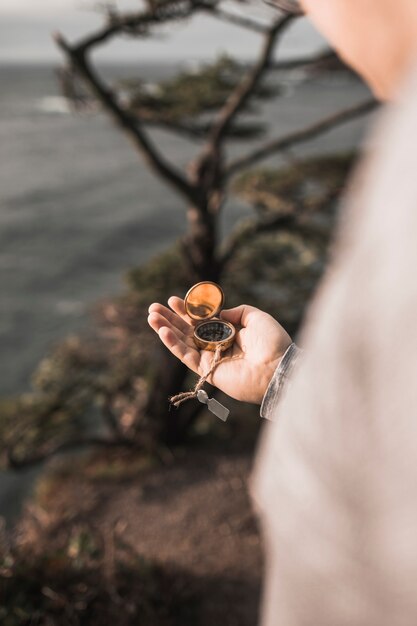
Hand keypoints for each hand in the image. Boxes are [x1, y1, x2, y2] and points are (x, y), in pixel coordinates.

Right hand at [148, 297, 291, 403]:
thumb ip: (238, 312)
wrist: (277, 368)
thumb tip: (220, 313)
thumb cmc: (273, 343)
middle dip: (170, 319)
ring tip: (151, 317)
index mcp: (229, 333)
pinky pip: (186, 357)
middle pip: (187, 331)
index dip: (187, 311)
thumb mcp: (257, 317)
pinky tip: (163, 332)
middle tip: (153, 308)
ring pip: (183, 343)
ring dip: (165, 330)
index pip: (202, 321)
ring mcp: (211, 359)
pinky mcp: (207, 371)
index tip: (173, 300)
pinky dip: (173, 345)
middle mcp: (217, 345)